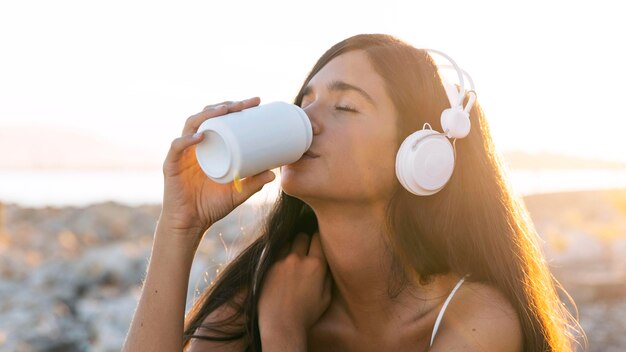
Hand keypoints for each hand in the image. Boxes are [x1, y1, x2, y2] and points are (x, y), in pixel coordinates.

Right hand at [159, 97, 275, 244]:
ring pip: (192, 125)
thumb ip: (253, 184)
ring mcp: (183, 154)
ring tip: (225, 110)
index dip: (237, 108)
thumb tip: (275, 174)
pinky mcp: (171, 165)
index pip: (222, 119)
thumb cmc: (212, 206)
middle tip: (245, 103)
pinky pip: (177, 147)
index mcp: (210, 147)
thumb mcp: (238, 194)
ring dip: (207, 114)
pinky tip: (200, 136)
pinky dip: (187, 140)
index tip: (256, 102)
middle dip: (226, 105)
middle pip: (207, 116)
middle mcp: (195, 145)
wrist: (190, 224)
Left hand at [258, 232, 331, 347]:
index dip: (318, 239)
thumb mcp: (326, 297)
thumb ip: (328, 276)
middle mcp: (299, 259)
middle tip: (305, 250)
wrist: (281, 325)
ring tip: (292, 259)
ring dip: (291, 247)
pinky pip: (276, 253)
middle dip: (305, 241)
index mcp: (317, 265)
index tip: (317, 243)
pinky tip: (282, 266)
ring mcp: (282, 261)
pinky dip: (280, 256)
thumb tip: (327, 263)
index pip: (318, 238)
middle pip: (302, 236)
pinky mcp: (269, 266)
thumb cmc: (306, 314)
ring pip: (288, 242)